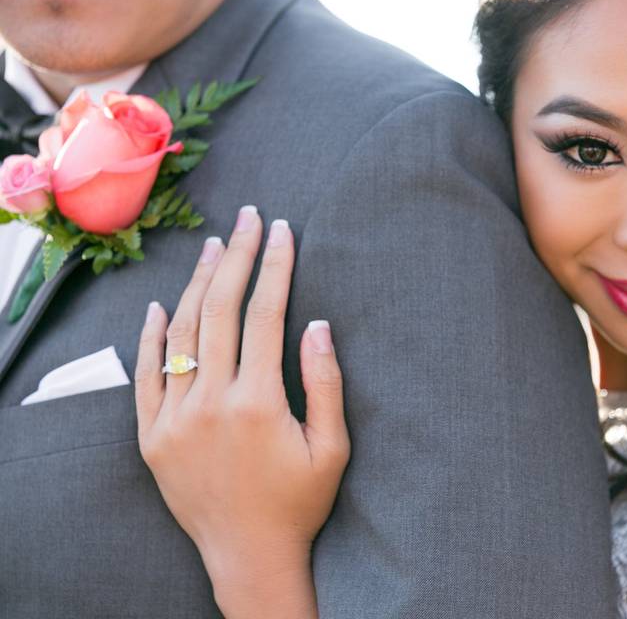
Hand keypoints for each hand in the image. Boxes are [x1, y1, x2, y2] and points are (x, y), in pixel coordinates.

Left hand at [134, 205, 349, 614]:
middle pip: (220, 310)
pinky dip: (151, 337)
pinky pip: (145, 376)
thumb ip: (325, 383)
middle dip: (237, 257)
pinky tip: (160, 304)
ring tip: (212, 246)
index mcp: (258, 403)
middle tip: (249, 218)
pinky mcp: (152, 437)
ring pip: (181, 334)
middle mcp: (210, 403)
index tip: (283, 230)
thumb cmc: (299, 503)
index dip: (275, 266)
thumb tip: (318, 323)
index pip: (265, 314)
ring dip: (197, 284)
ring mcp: (174, 420)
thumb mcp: (332, 448)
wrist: (248, 556)